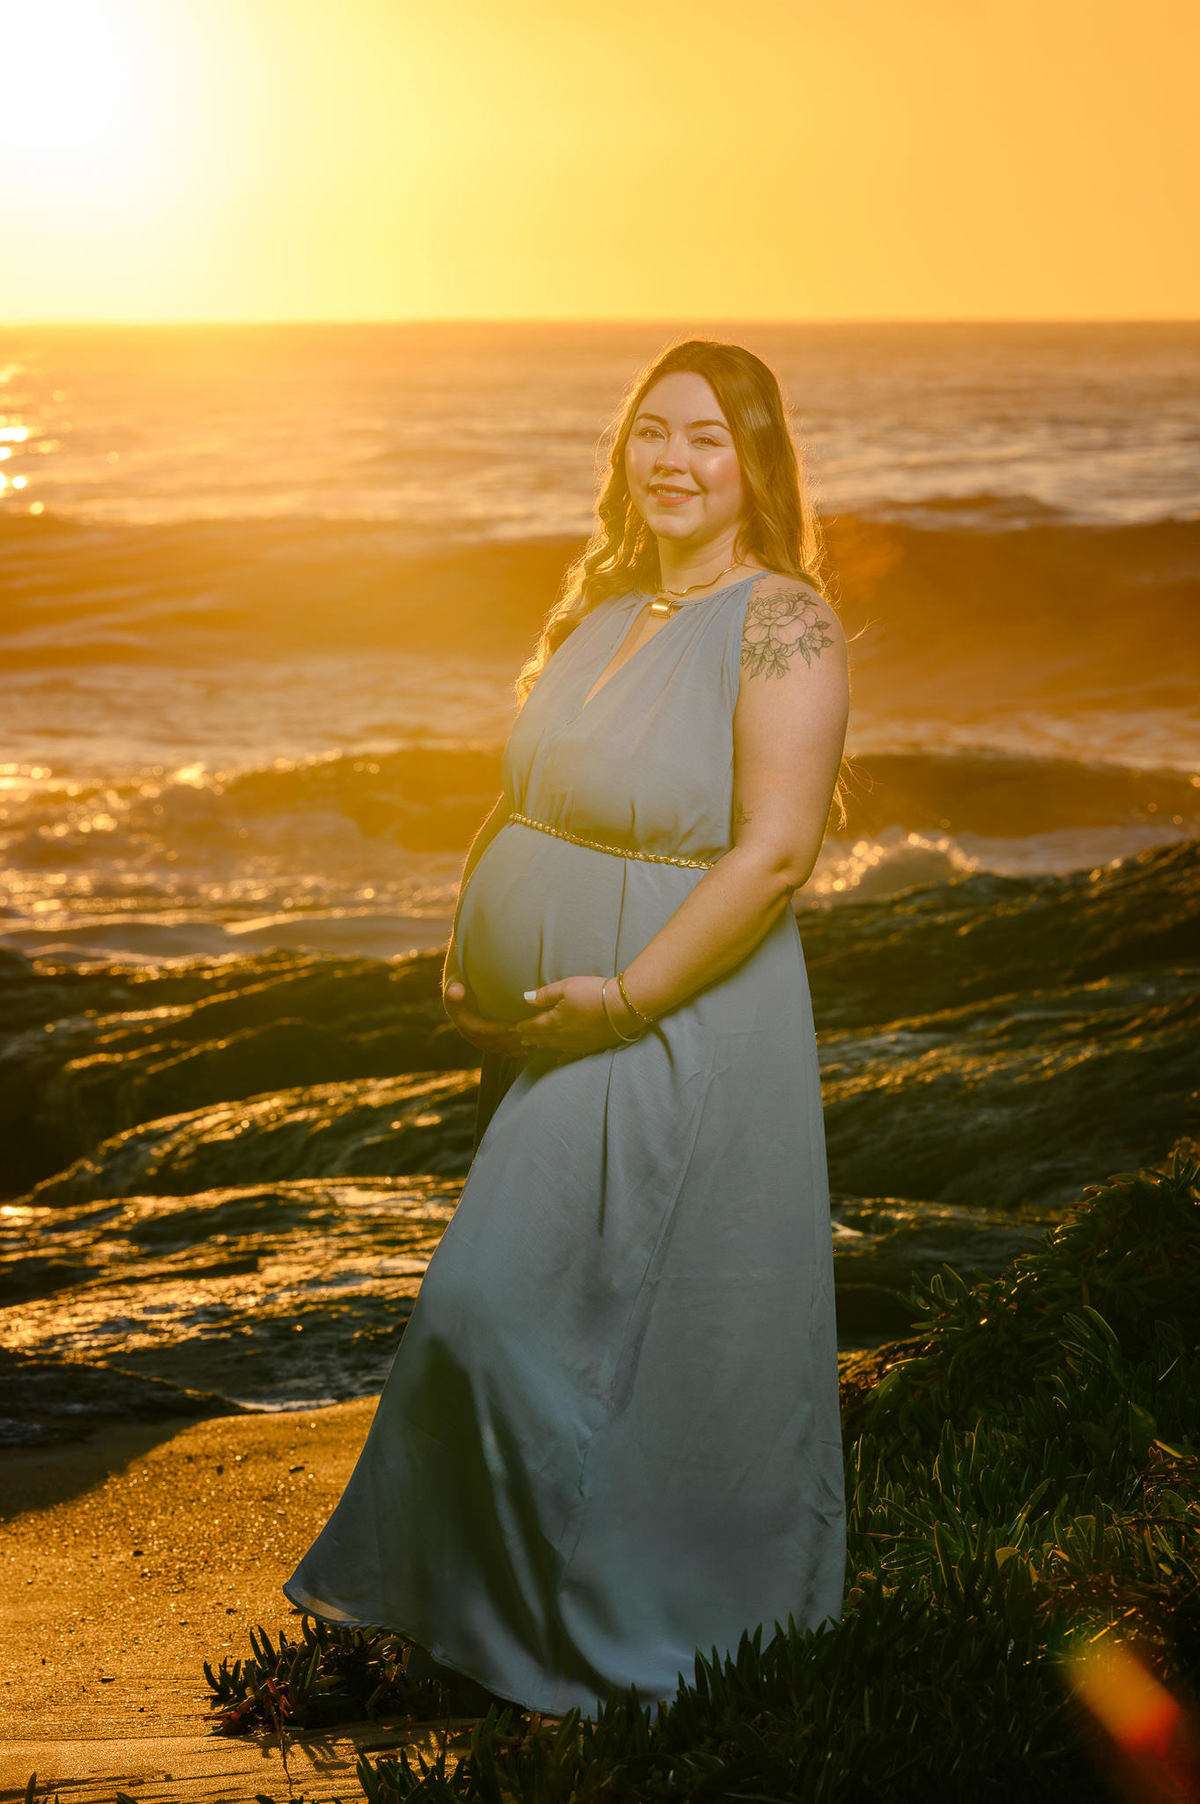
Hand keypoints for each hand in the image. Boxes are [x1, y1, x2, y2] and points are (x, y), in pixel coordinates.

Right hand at [442, 978, 528, 1060]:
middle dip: (512, 1039)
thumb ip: (455, 989)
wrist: (462, 990)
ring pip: (501, 1048)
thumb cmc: (461, 983)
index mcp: (463, 1022)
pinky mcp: (490, 1042)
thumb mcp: (455, 983)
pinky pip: (505, 1051)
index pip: (481, 1031)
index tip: (514, 1025)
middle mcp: (471, 1035)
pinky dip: (518, 1050)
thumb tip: (456, 990)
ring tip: (534, 1041)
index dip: (497, 1030)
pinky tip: (532, 1047)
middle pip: (494, 1042)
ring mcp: (481, 1041)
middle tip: (530, 1034)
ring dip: (517, 1046)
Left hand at [518, 975, 636, 1058]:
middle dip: (531, 1037)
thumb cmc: (593, 993)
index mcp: (555, 1021)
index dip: (524, 1026)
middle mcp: (563, 1036)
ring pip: (555, 1047)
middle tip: (521, 1039)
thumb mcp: (566, 987)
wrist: (623, 1007)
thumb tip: (526, 999)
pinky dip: (562, 1056)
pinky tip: (559, 1058)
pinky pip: (572, 1054)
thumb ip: (545, 995)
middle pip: (543, 1038)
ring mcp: (577, 1043)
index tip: (515, 1028)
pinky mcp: (591, 1046)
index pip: (534, 1025)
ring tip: (535, 1045)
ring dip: (543, 1045)